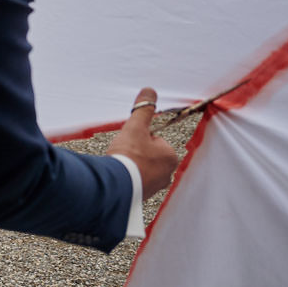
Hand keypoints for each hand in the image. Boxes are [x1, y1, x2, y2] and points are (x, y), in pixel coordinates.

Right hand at [108, 86, 178, 200]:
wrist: (117, 184)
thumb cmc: (129, 155)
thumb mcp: (135, 127)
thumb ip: (143, 109)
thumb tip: (150, 91)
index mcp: (170, 156)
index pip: (154, 140)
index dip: (139, 138)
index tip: (130, 142)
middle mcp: (168, 173)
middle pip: (149, 155)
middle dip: (136, 153)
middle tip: (124, 153)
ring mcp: (156, 186)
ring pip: (142, 169)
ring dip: (131, 165)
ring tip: (120, 164)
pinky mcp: (143, 195)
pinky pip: (136, 182)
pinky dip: (128, 178)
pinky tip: (119, 175)